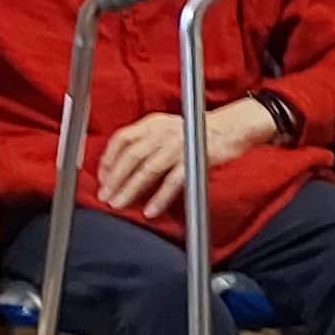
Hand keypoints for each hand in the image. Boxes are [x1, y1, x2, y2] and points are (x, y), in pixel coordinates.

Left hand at [94, 100, 276, 224]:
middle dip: (115, 179)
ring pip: (148, 169)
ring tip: (120, 205)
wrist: (232, 128)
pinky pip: (173, 181)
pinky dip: (160, 197)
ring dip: (131, 189)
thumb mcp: (166, 128)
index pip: (122, 139)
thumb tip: (120, 166)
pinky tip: (150, 210)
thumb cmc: (197, 131)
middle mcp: (163, 131)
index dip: (108, 160)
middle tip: (106, 197)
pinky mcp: (194, 159)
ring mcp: (179, 145)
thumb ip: (145, 141)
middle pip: (131, 156)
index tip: (102, 179)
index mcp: (153, 123)